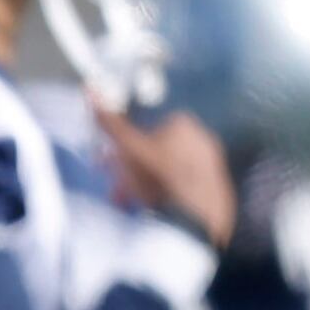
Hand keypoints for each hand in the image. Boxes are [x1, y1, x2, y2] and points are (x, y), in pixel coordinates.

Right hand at [94, 103, 236, 248]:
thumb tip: (90, 89)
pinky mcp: (219, 190)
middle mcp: (204, 138)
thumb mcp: (129, 149)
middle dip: (135, 171)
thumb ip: (112, 123)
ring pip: (171, 173)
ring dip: (149, 187)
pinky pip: (187, 190)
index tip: (114, 166)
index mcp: (184, 123)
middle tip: (120, 191)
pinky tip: (159, 213)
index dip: (128, 149)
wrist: (195, 220)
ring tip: (134, 206)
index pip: (148, 129)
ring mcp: (214, 165)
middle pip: (159, 153)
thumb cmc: (158, 178)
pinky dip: (171, 198)